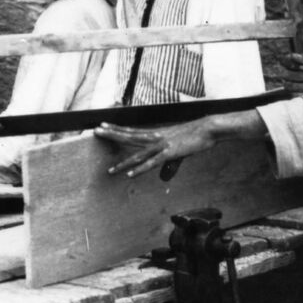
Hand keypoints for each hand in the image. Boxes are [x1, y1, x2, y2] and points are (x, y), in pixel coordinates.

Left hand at [94, 119, 216, 178]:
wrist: (207, 129)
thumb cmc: (194, 137)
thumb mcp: (179, 152)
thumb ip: (169, 166)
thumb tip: (163, 177)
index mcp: (155, 134)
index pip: (131, 131)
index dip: (116, 128)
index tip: (103, 125)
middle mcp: (154, 138)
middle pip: (128, 137)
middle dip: (111, 135)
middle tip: (94, 131)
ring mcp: (160, 145)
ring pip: (137, 154)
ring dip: (123, 163)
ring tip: (110, 170)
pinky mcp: (169, 153)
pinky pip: (151, 163)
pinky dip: (140, 169)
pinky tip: (130, 175)